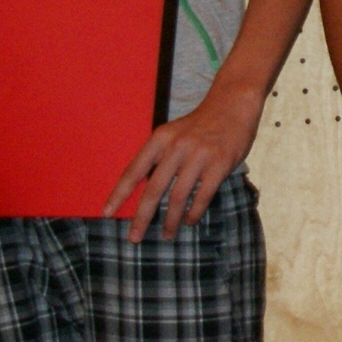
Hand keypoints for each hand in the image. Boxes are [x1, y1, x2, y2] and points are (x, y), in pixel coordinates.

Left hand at [105, 80, 263, 241]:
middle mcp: (177, 148)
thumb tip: (145, 192)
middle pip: (154, 190)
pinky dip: (194, 212)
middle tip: (134, 238)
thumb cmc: (201, 123)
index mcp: (160, 139)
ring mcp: (199, 156)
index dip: (119, 194)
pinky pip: (203, 195)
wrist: (233, 103)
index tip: (107, 213)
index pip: (134, 171)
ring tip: (167, 235)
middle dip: (142, 218)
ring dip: (171, 221)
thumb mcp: (174, 133)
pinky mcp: (220, 164)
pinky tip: (190, 221)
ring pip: (178, 197)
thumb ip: (160, 157)